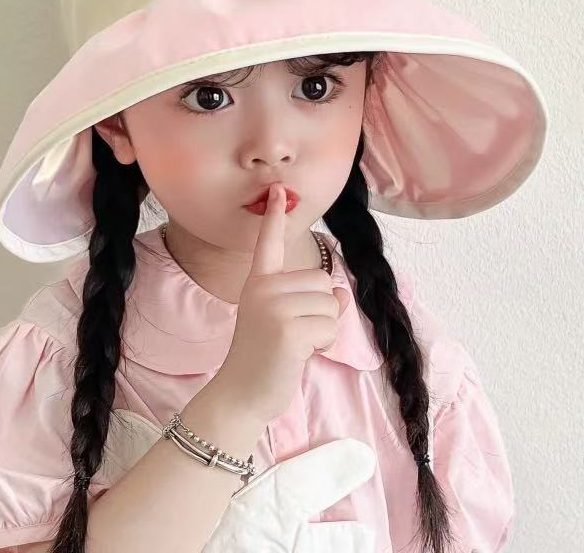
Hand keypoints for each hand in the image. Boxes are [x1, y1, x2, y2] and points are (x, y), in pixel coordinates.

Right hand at [213, 183, 349, 425]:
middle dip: (321, 310)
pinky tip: (298, 354)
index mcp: (258, 283)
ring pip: (330, 304)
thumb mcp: (284, 321)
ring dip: (324, 329)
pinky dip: (323, 343)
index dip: (275, 217)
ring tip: (295, 344)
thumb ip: (309, 302)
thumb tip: (341, 295)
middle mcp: (264, 288)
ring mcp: (274, 307)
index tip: (278, 190)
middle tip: (294, 333)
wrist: (242, 394)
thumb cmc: (264, 358)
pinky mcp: (288, 329)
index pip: (269, 244)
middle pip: (323, 281)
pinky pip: (330, 326)